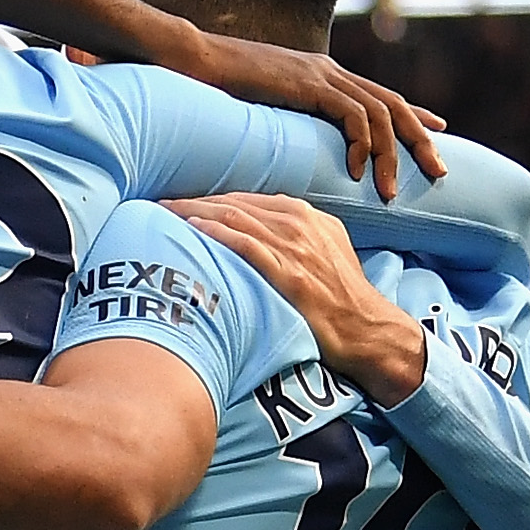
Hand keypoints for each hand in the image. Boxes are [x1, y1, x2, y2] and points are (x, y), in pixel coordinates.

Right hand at [175, 30, 441, 189]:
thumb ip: (287, 125)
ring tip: (391, 191)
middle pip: (395, 104)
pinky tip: (355, 172)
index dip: (413, 116)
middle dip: (421, 139)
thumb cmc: (217, 90)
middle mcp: (330, 72)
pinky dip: (361, 144)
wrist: (193, 59)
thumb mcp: (263, 112)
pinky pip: (352, 115)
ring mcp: (322, 75)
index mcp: (324, 76)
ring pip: (380, 112)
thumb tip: (296, 153)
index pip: (382, 96)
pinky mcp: (309, 84)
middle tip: (440, 172)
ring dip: (392, 154)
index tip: (437, 135)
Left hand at [175, 195, 426, 401]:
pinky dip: (218, 234)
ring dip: (196, 213)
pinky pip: (247, 245)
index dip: (211, 200)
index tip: (182, 204)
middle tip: (161, 205)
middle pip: (235, 204)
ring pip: (236, 218)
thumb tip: (256, 231)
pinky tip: (193, 230)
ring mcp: (295, 248)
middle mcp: (299, 224)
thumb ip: (292, 235)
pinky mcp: (290, 274)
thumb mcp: (323, 249)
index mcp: (305, 215)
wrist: (367, 329)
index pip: (247, 200)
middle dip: (195, 202)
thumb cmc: (341, 295)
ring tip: (165, 213)